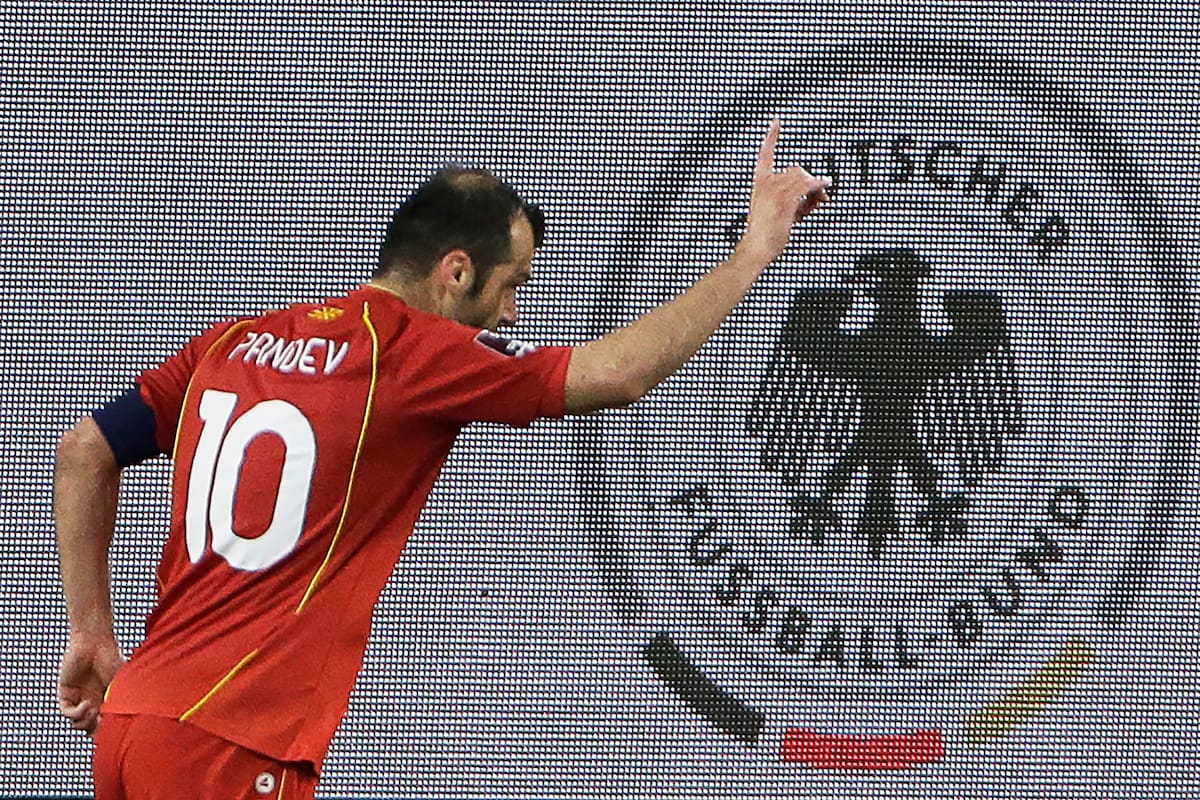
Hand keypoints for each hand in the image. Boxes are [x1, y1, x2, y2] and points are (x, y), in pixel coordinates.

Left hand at [57, 632, 123, 734]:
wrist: (94, 642)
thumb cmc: (111, 658)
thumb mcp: (122, 683)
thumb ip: (124, 700)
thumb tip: (135, 720)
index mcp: (106, 701)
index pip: (104, 724)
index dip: (108, 730)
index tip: (116, 728)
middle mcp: (91, 701)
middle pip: (89, 728)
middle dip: (96, 730)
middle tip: (104, 722)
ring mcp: (77, 698)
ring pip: (77, 723)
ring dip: (86, 722)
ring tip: (95, 710)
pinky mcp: (65, 694)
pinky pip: (66, 712)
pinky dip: (77, 713)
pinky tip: (86, 704)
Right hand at [739, 119, 829, 262]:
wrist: (756, 248)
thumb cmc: (765, 235)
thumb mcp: (780, 213)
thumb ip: (799, 201)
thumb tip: (822, 196)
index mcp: (760, 183)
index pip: (765, 154)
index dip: (771, 137)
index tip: (776, 122)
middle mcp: (767, 182)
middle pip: (797, 169)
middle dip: (810, 182)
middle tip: (817, 199)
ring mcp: (776, 190)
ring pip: (805, 177)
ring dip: (816, 188)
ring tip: (817, 203)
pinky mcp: (786, 199)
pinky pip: (809, 186)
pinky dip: (820, 187)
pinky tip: (825, 193)